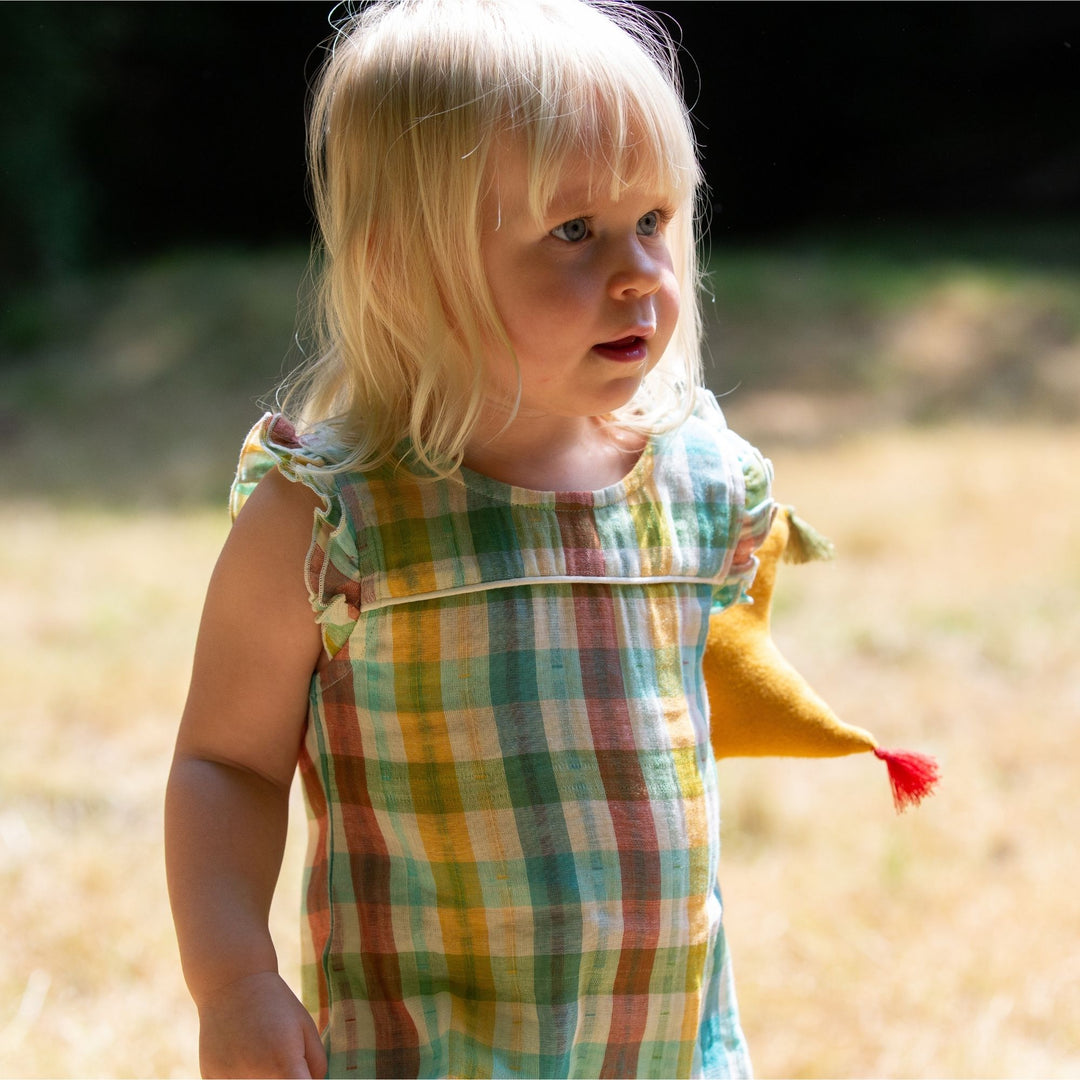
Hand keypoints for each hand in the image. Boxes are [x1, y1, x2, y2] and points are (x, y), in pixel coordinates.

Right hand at [196, 971, 326, 1078]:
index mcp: (285, 1064)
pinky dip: (240, 1075)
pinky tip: (240, 1053)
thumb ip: (315, 1065)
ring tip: (259, 1051)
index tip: (301, 1074)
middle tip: (277, 1053)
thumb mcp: (306, 1027)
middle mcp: (256, 1078)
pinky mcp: (211, 1078)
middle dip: (283, 1076)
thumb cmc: (276, 1004)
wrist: (232, 983)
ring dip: (261, 1076)